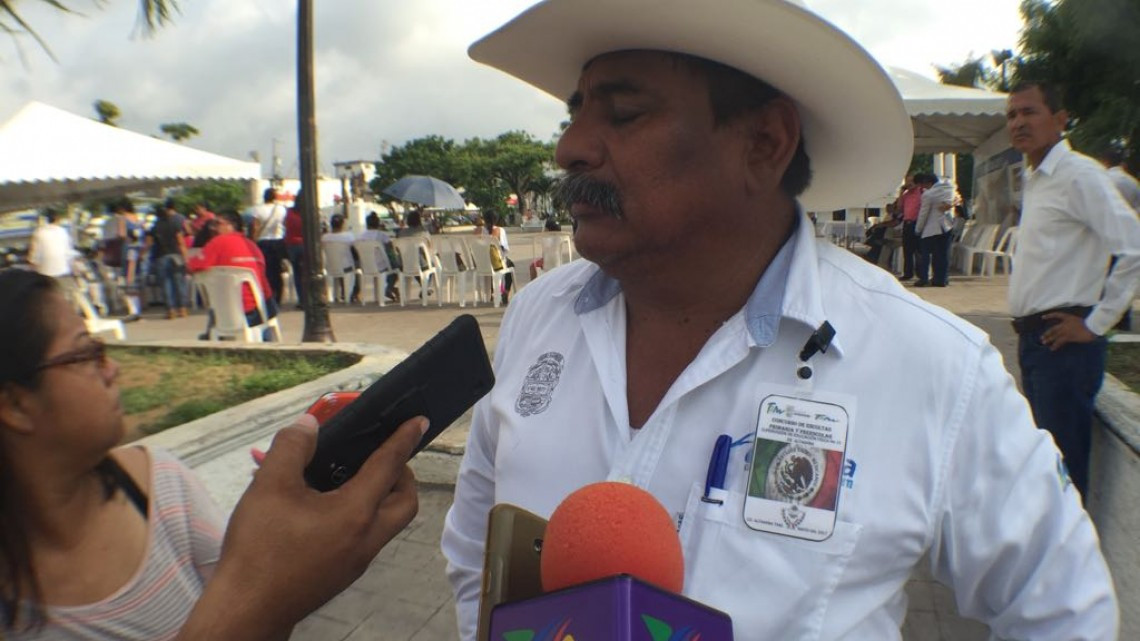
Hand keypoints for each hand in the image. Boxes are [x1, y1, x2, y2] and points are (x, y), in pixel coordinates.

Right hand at [177, 413, 425, 639]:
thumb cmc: (259, 549)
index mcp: (356, 514)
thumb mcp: (269, 486)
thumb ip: (292, 447)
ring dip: (379, 497)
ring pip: (386, 523)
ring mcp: (357, 561)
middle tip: (379, 456)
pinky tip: (325, 507)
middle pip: (405, 503)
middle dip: (401, 475)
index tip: (418, 422)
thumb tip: (308, 425)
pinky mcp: (342, 573)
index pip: (389, 466)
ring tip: (348, 477)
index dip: (403, 439)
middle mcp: (366, 539)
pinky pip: (365, 537)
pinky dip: (359, 515)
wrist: (246, 610)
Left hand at [1041, 312, 1097, 350]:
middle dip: (1047, 333)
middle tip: (1041, 338)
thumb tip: (1068, 329)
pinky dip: (1055, 345)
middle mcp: (1065, 323)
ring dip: (1049, 339)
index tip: (1042, 317)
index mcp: (1068, 317)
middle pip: (1053, 328)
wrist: (1092, 327)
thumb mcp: (1080, 321)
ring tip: (1044, 343)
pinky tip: (1052, 348)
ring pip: (1055, 335)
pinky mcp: (1068, 337)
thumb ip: (1073, 324)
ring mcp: (1066, 330)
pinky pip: (1059, 341)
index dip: (1049, 316)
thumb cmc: (1089, 324)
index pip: (1057, 315)